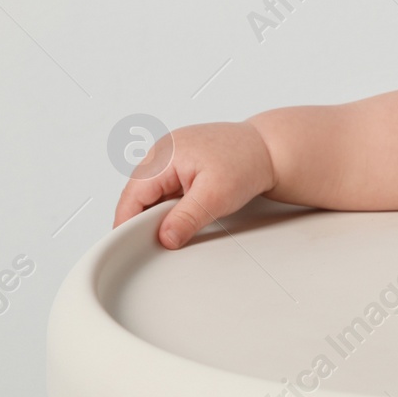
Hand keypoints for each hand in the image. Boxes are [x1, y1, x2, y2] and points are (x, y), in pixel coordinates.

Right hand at [112, 121, 277, 248]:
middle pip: (138, 194)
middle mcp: (163, 151)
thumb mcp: (216, 196)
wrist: (272, 149)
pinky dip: (170, 202)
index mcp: (164, 155)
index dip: (127, 223)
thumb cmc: (248, 163)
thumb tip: (163, 238)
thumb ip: (186, 218)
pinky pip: (165, 186)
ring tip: (172, 228)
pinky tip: (182, 213)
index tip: (125, 248)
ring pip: (151, 191)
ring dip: (158, 211)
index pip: (132, 196)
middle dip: (143, 219)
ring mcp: (171, 154)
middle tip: (152, 244)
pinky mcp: (182, 160)